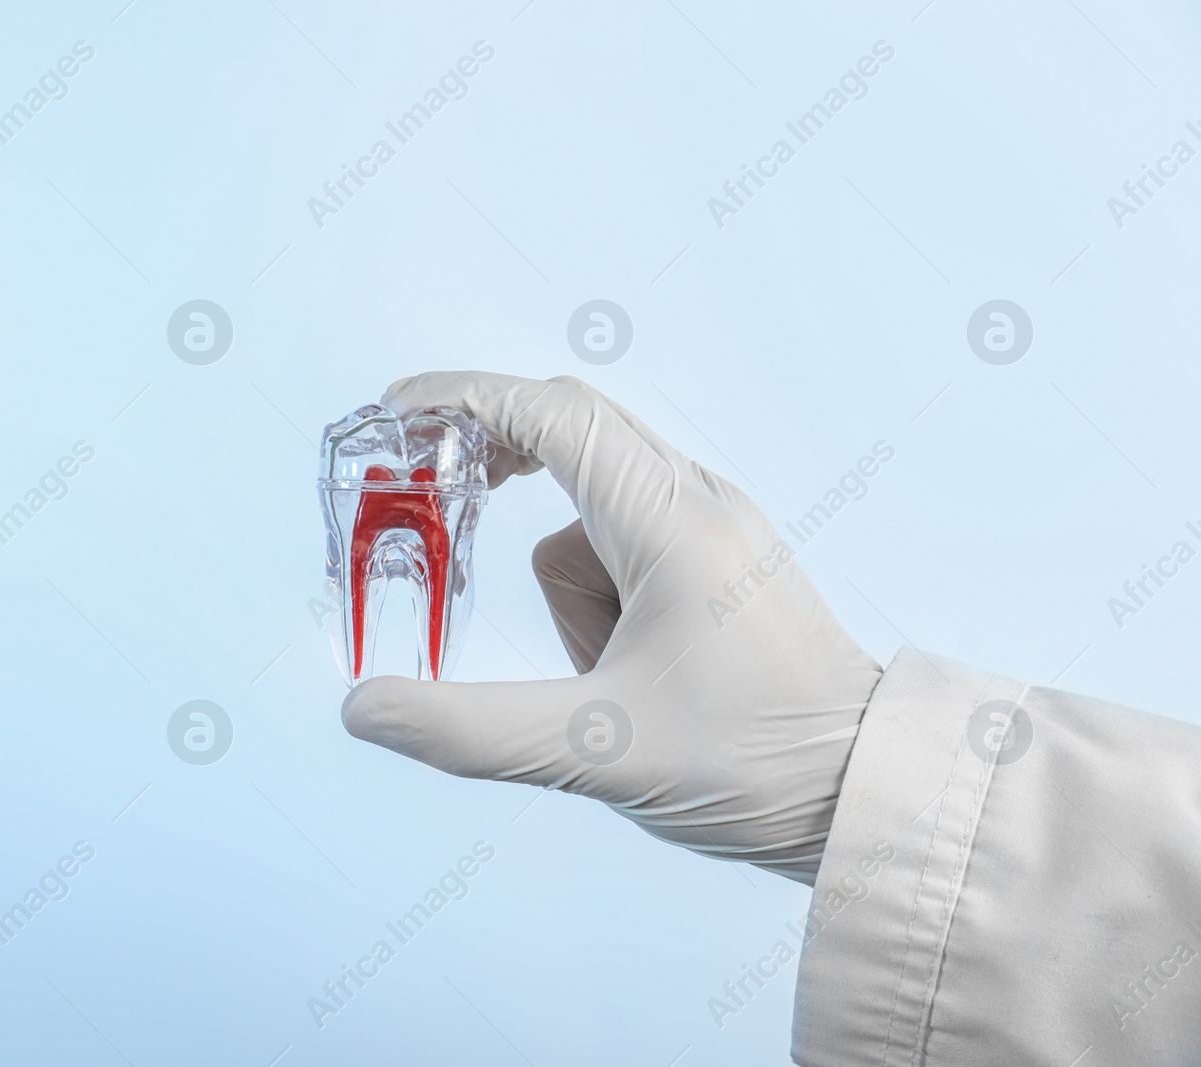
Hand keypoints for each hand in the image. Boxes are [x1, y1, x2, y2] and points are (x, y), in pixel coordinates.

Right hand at [340, 372, 882, 884]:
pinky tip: (627, 674)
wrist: (868, 791)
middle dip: (495, 471)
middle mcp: (696, 502)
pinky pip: (624, 547)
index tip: (392, 411)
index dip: (463, 398)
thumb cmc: (756, 763)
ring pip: (588, 517)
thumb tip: (363, 710)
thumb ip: (469, 731)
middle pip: (568, 439)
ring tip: (604, 680)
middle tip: (434, 510)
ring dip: (566, 590)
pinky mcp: (719, 564)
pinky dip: (597, 598)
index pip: (552, 414)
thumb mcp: (596, 751)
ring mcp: (713, 529)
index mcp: (671, 521)